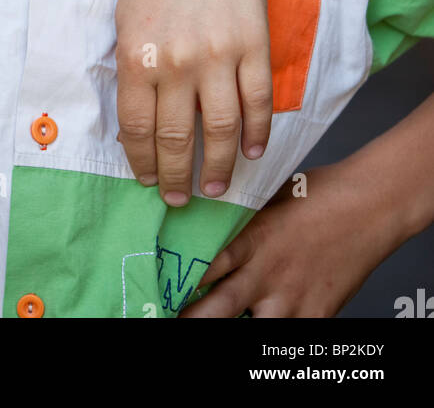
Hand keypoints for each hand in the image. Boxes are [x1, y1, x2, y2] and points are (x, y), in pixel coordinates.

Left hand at [115, 0, 272, 203]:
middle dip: (177, 177)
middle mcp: (176, 62)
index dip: (143, 161)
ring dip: (218, 167)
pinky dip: (257, 133)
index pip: (137, 128)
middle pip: (177, 139)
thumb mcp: (126, 15)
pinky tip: (253, 150)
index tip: (148, 179)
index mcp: (137, 55)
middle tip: (179, 198)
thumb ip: (133, 65)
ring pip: (221, 131)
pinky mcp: (253, 46)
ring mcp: (218, 56)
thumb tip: (139, 117)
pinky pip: (257, 103)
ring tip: (215, 186)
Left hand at [179, 163, 395, 316]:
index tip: (161, 293)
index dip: (178, 287)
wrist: (369, 205)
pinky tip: (268, 320)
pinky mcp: (316, 315)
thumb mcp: (266, 204)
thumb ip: (240, 226)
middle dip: (191, 320)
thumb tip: (209, 232)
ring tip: (224, 320)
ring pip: (249, 331)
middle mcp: (265, 275)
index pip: (201, 271)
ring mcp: (291, 300)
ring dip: (236, 325)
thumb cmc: (319, 195)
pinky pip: (287, 337)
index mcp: (248, 241)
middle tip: (174, 318)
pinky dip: (275, 330)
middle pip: (214, 312)